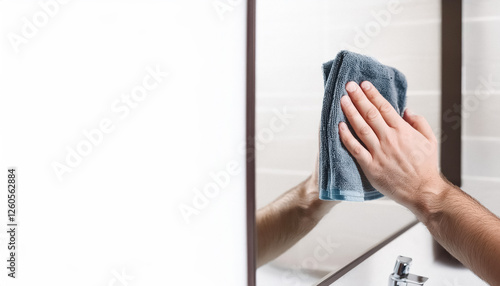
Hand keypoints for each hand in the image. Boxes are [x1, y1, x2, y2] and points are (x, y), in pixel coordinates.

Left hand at [338, 81, 444, 211]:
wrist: (423, 191)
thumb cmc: (426, 167)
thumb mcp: (430, 140)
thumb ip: (419, 122)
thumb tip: (406, 110)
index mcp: (403, 131)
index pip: (384, 107)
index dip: (373, 94)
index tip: (364, 84)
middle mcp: (389, 139)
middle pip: (370, 113)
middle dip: (358, 97)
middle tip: (349, 86)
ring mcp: (379, 152)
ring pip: (361, 128)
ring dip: (350, 112)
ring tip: (343, 100)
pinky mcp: (371, 166)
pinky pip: (355, 149)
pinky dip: (346, 137)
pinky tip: (339, 126)